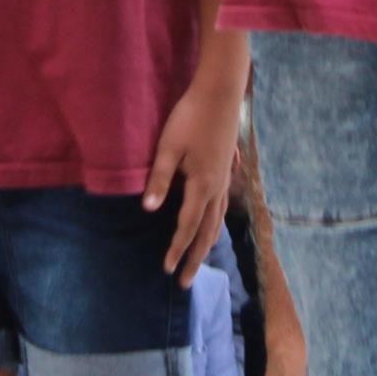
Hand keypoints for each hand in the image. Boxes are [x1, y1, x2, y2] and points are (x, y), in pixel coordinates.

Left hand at [142, 76, 241, 285]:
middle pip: (207, 231)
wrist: (220, 92)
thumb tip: (148, 210)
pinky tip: (213, 222)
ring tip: (200, 259)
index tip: (167, 271)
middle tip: (186, 283)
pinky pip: (223, 206)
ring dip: (208, 243)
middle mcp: (217, 188)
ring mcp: (225, 179)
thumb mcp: (169, 146)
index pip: (187, 226)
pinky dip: (216, 223)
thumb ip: (160, 179)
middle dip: (195, 257)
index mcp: (202, 186)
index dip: (177, 249)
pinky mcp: (227, 168)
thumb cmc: (190, 117)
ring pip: (218, 220)